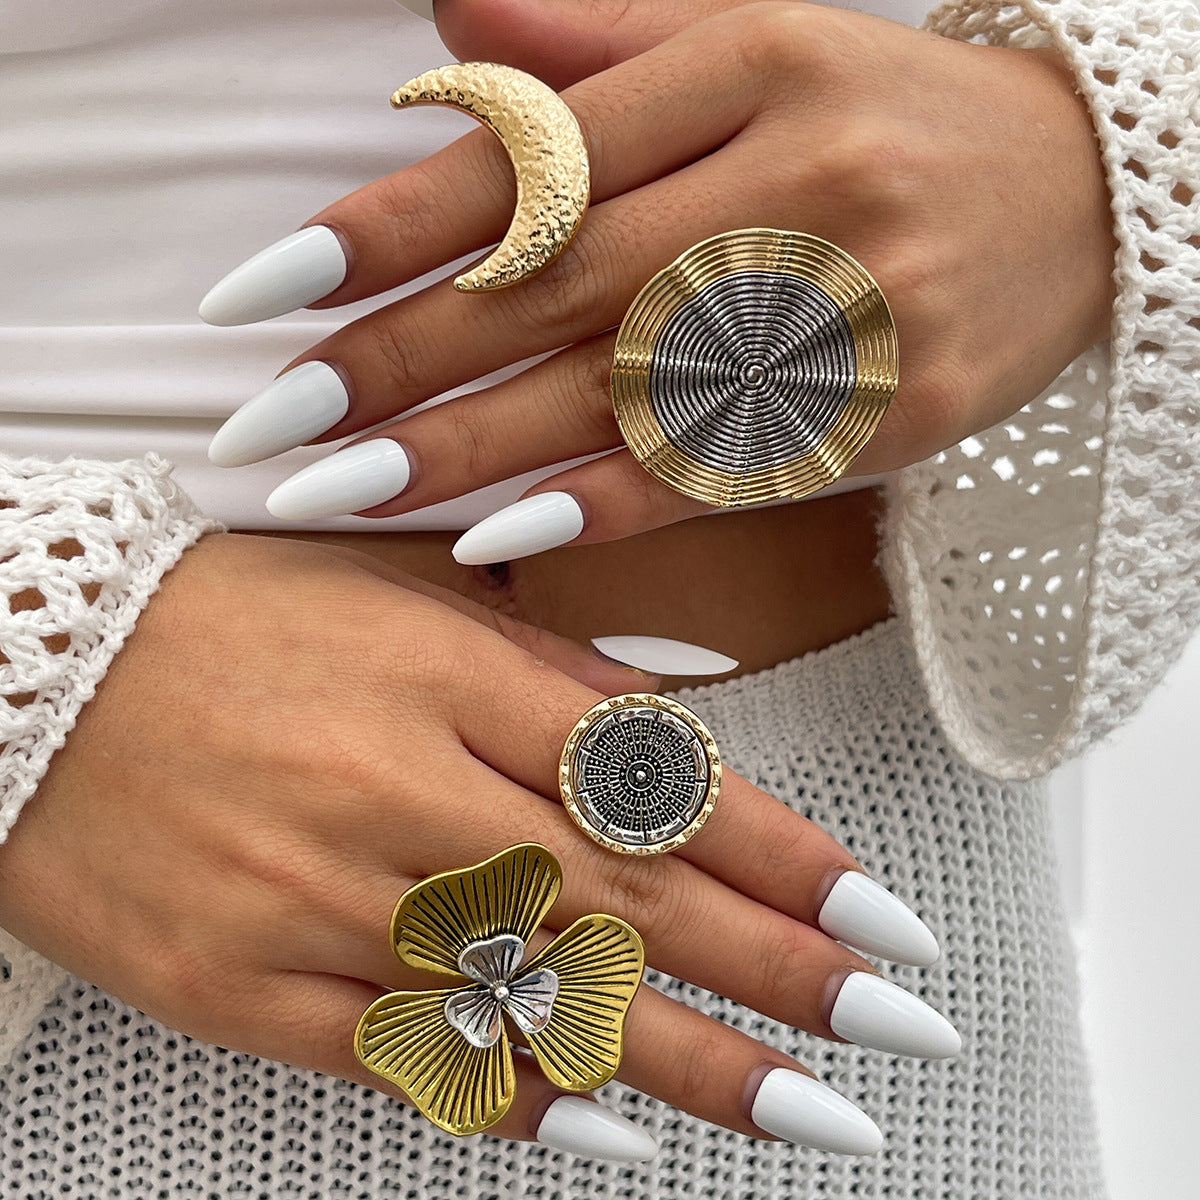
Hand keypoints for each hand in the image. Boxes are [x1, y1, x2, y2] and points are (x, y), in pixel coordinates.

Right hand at [0, 533, 952, 1154]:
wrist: (22, 667)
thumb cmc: (233, 610)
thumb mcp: (398, 592)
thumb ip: (548, 659)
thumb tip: (694, 718)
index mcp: (445, 671)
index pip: (654, 777)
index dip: (784, 853)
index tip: (884, 919)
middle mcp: (398, 789)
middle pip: (626, 902)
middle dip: (780, 975)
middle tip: (900, 1035)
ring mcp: (317, 898)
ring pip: (536, 1001)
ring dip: (687, 1066)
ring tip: (810, 1118)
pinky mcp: (240, 983)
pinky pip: (407, 1061)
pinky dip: (522, 1101)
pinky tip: (624, 1138)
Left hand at [202, 0, 1115, 557]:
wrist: (1082, 195)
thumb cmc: (888, 117)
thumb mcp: (757, 36)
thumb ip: (598, 42)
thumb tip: (448, 31)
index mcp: (746, 66)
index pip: (529, 156)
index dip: (382, 229)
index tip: (262, 296)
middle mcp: (793, 180)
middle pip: (553, 285)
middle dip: (395, 359)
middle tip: (271, 421)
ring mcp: (847, 305)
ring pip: (621, 388)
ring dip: (467, 450)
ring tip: (338, 491)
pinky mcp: (888, 410)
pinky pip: (724, 466)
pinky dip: (604, 503)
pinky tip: (497, 535)